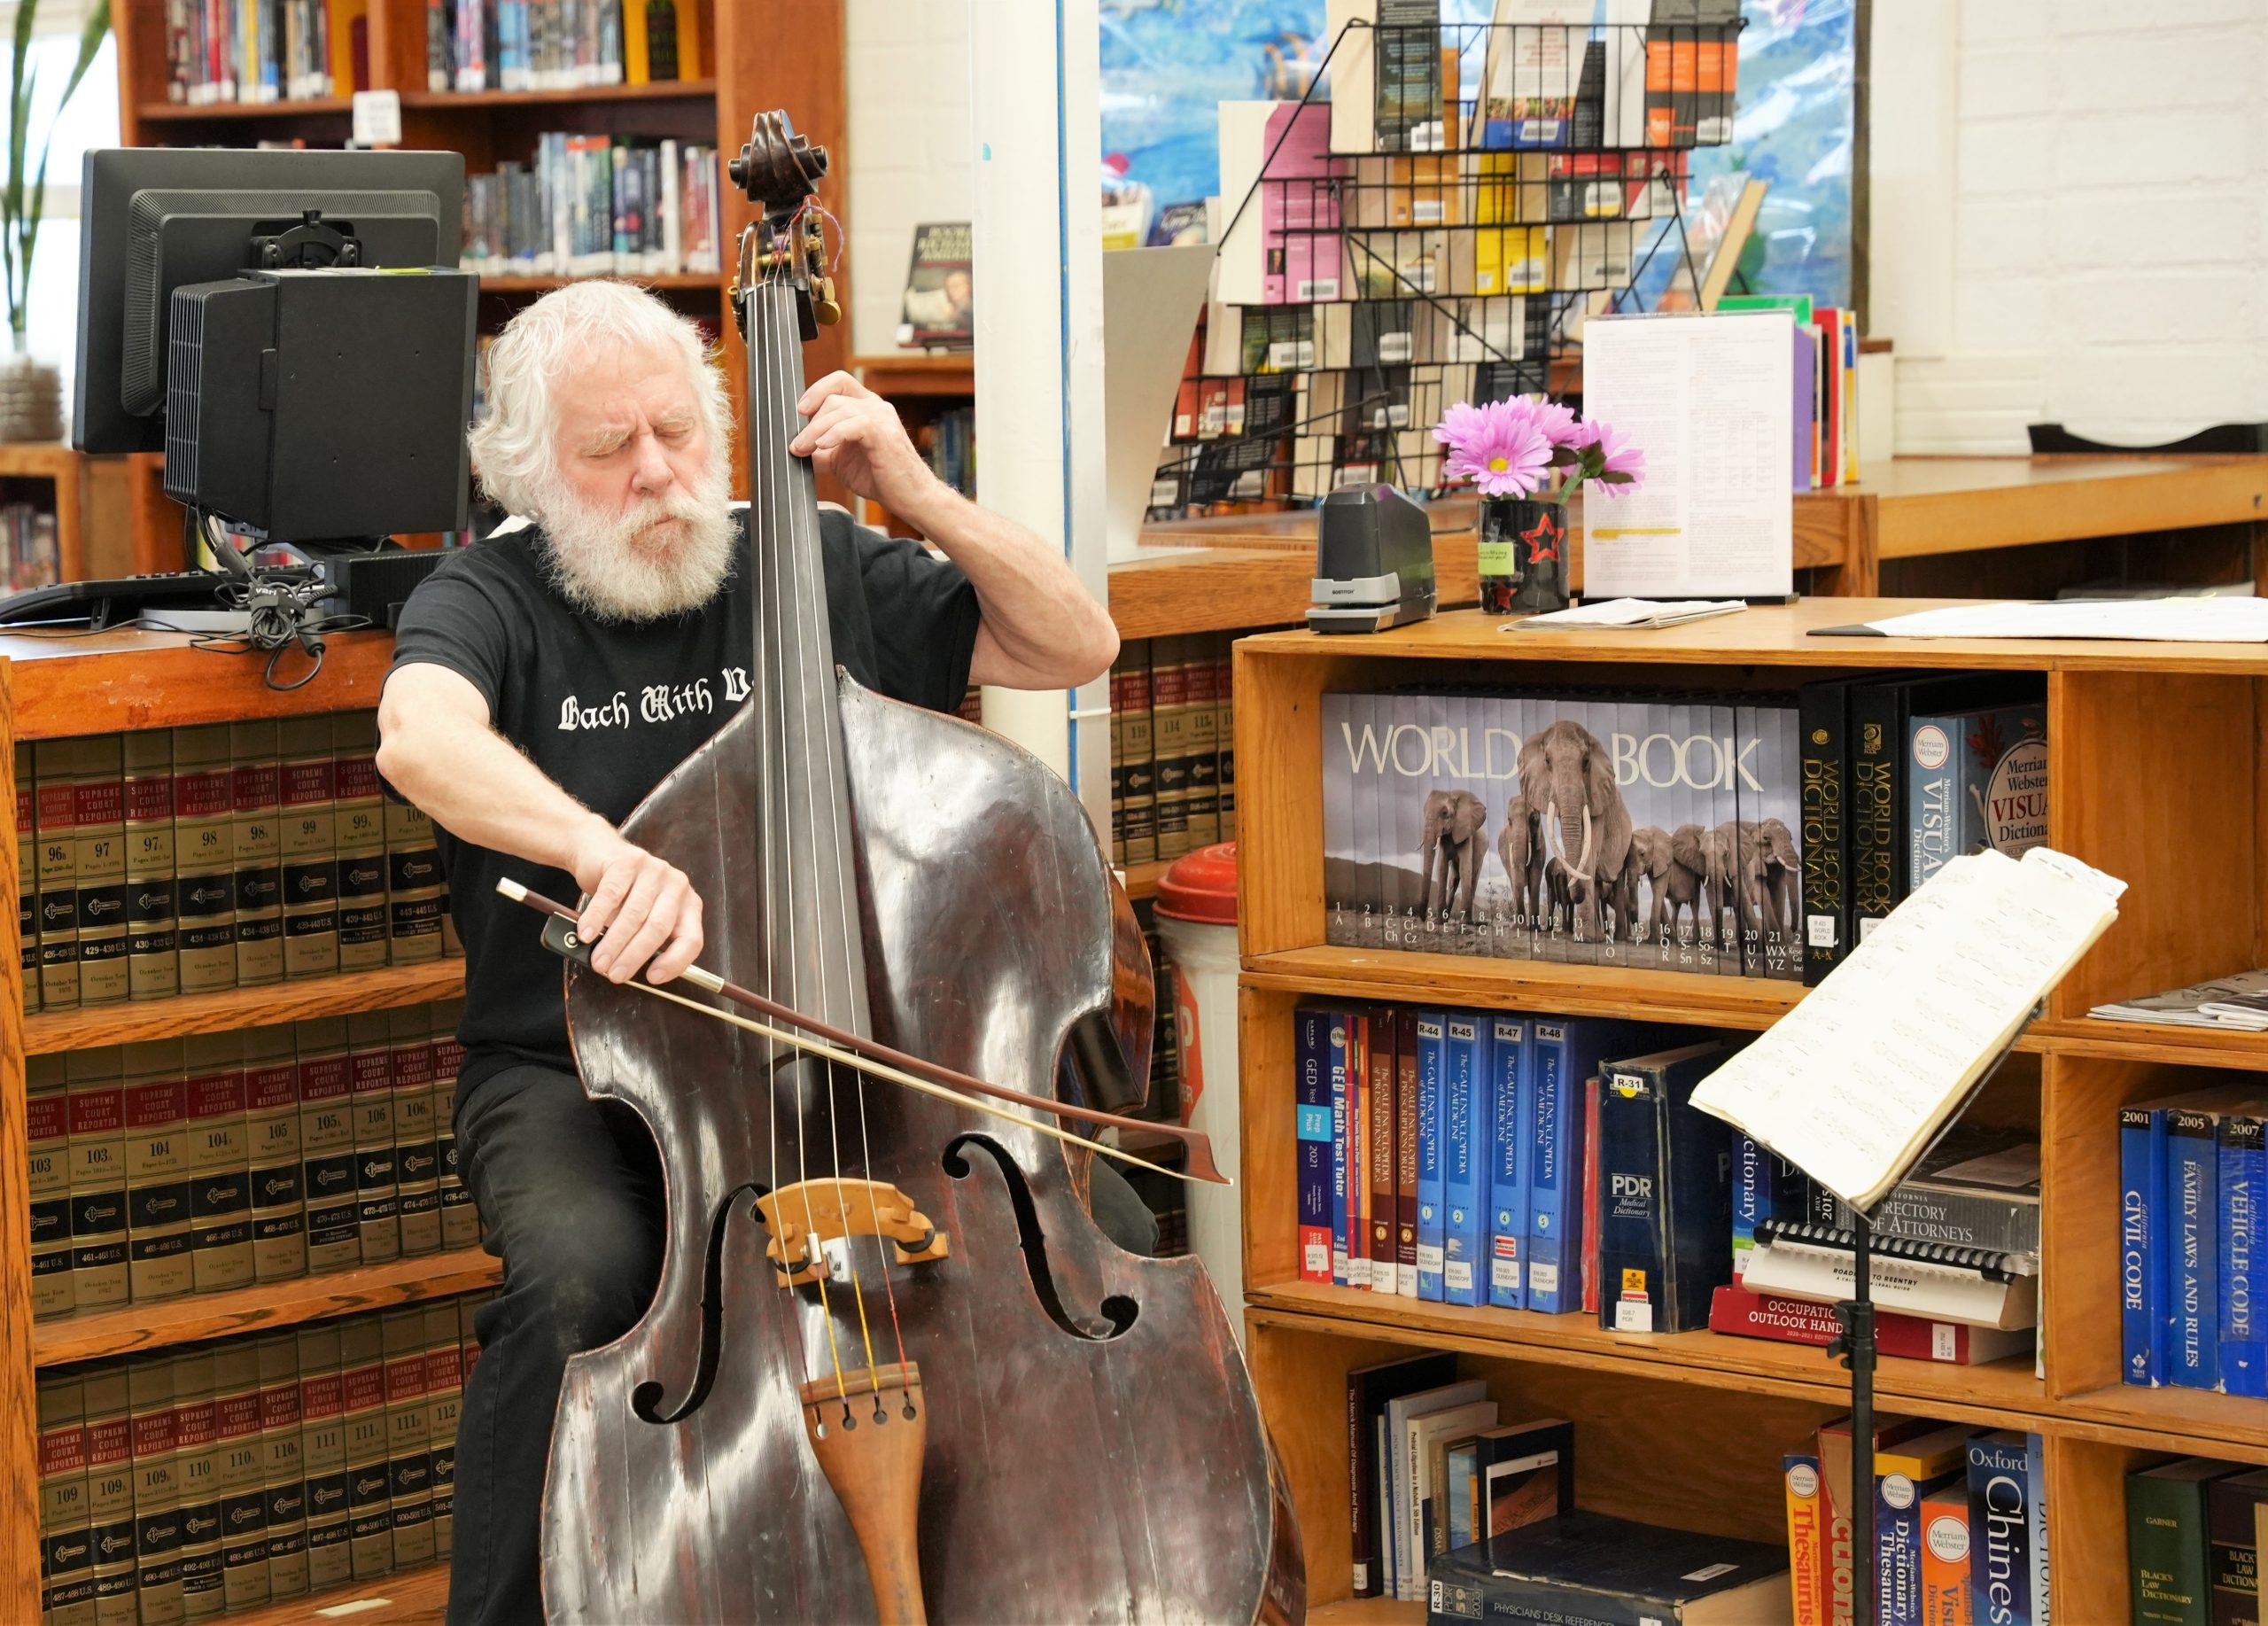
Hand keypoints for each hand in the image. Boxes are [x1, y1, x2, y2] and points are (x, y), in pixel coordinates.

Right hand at [568, 818, 704, 985]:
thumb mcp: (642, 918)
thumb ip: (642, 941)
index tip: (652, 978)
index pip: (692, 939)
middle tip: (614, 974)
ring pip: (634, 914)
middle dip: (634, 956)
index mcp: (689, 905)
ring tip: (598, 961)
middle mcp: (677, 886)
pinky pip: (611, 895)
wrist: (599, 853)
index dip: (674, 962)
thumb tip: (625, 972)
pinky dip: (596, 918)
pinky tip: (585, 933)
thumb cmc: (624, 894)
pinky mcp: (627, 861)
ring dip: (613, 943)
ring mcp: (654, 870)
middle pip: (658, 928)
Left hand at [789, 371, 943, 517]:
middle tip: (797, 445)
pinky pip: (853, 425)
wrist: (911, 497)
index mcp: (866, 407)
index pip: (839, 382)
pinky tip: (822, 447)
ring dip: (814, 431)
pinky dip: (833, 434)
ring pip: (839, 410)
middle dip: (810, 423)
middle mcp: (875, 407)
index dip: (816, 391)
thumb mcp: (841, 461)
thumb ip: (821, 451)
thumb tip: (796, 451)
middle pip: (833, 399)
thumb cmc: (883, 478)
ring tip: (803, 450)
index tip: (800, 411)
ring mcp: (882, 418)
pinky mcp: (884, 434)